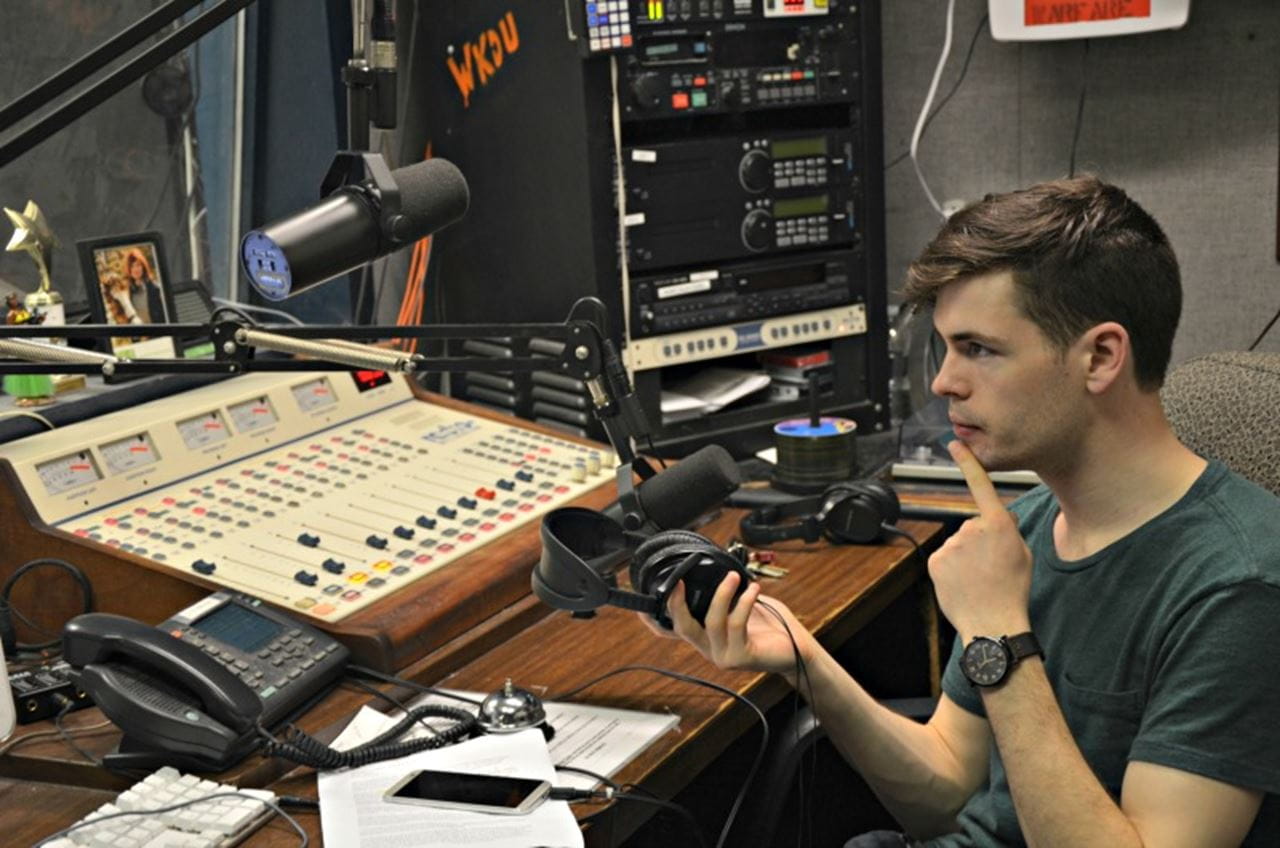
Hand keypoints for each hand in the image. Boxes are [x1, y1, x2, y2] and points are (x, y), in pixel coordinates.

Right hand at [656, 573, 817, 677]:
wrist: (796, 650)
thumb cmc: (770, 626)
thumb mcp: (741, 606)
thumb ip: (723, 595)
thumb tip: (716, 569)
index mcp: (705, 636)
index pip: (672, 631)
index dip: (654, 619)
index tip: (641, 605)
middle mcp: (709, 648)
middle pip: (682, 626)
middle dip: (677, 602)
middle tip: (680, 579)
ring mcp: (723, 655)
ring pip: (711, 621)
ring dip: (722, 594)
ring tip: (734, 577)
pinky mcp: (740, 656)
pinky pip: (736, 624)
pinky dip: (744, 602)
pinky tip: (753, 589)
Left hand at [928, 440, 1032, 641]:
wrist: (993, 623)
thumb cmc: (1013, 590)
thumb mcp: (1022, 553)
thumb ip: (1005, 531)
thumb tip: (993, 522)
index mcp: (998, 525)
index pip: (981, 486)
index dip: (968, 463)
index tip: (955, 444)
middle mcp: (972, 529)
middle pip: (971, 529)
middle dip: (977, 544)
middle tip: (990, 569)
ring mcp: (951, 544)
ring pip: (957, 546)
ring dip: (964, 559)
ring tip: (978, 580)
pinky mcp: (936, 560)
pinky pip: (944, 559)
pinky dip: (950, 570)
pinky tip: (963, 585)